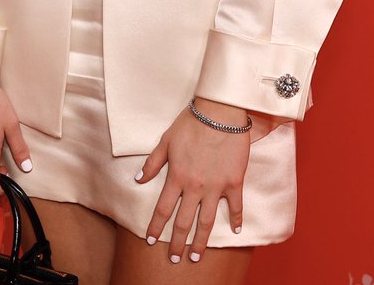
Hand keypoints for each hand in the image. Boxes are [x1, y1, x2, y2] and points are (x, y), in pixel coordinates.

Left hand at [137, 99, 249, 263]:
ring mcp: (216, 186)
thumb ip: (152, 163)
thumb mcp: (165, 141)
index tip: (150, 240)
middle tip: (175, 259)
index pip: (163, 209)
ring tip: (196, 256)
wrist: (218, 113)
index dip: (155, 226)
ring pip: (207, 221)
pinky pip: (235, 207)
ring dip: (201, 241)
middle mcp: (194, 186)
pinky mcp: (234, 182)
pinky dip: (235, 220)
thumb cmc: (189, 124)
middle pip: (183, 221)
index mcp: (176, 176)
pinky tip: (234, 232)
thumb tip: (138, 180)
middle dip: (177, 242)